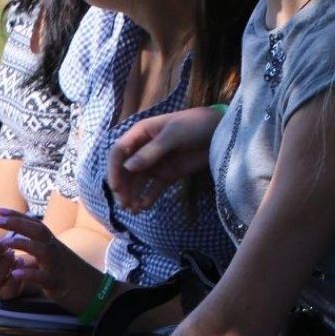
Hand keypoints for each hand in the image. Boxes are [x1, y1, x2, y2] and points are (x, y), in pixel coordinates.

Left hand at [0, 210, 93, 304]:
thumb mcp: (55, 260)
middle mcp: (56, 250)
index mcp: (53, 244)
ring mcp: (57, 266)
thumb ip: (38, 253)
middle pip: (37, 231)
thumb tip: (18, 249)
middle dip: (17, 223)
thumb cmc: (72, 276)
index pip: (35, 224)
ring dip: (21, 244)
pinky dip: (29, 274)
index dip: (18, 216)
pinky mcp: (57, 282)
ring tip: (2, 243)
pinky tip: (15, 274)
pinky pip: (42, 277)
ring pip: (40, 250)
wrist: (96, 293)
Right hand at [107, 106, 224, 211]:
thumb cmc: (195, 125)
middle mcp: (143, 150)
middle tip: (124, 204)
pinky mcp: (167, 175)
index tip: (115, 187)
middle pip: (124, 170)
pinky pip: (153, 189)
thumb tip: (127, 168)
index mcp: (140, 134)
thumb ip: (151, 152)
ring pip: (136, 182)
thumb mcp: (173, 135)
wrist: (220, 132)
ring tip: (133, 210)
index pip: (118, 152)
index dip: (113, 169)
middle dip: (122, 187)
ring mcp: (155, 163)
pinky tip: (144, 207)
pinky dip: (147, 198)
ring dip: (132, 195)